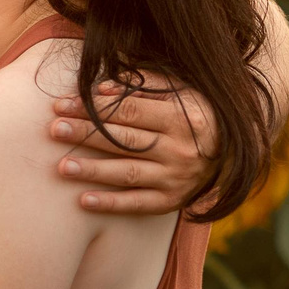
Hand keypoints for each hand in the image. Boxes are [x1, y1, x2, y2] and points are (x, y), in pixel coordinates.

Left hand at [44, 79, 215, 215]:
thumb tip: (103, 87)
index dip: (93, 108)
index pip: (128, 111)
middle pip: (124, 140)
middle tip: (54, 130)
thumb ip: (143, 84)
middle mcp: (179, 150)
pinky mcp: (172, 201)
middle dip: (85, 134)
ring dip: (93, 170)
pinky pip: (138, 204)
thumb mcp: (181, 90)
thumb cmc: (197, 113)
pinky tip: (83, 201)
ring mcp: (176, 178)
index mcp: (181, 117)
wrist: (235, 152)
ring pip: (128, 173)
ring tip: (62, 166)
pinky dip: (111, 204)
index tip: (62, 104)